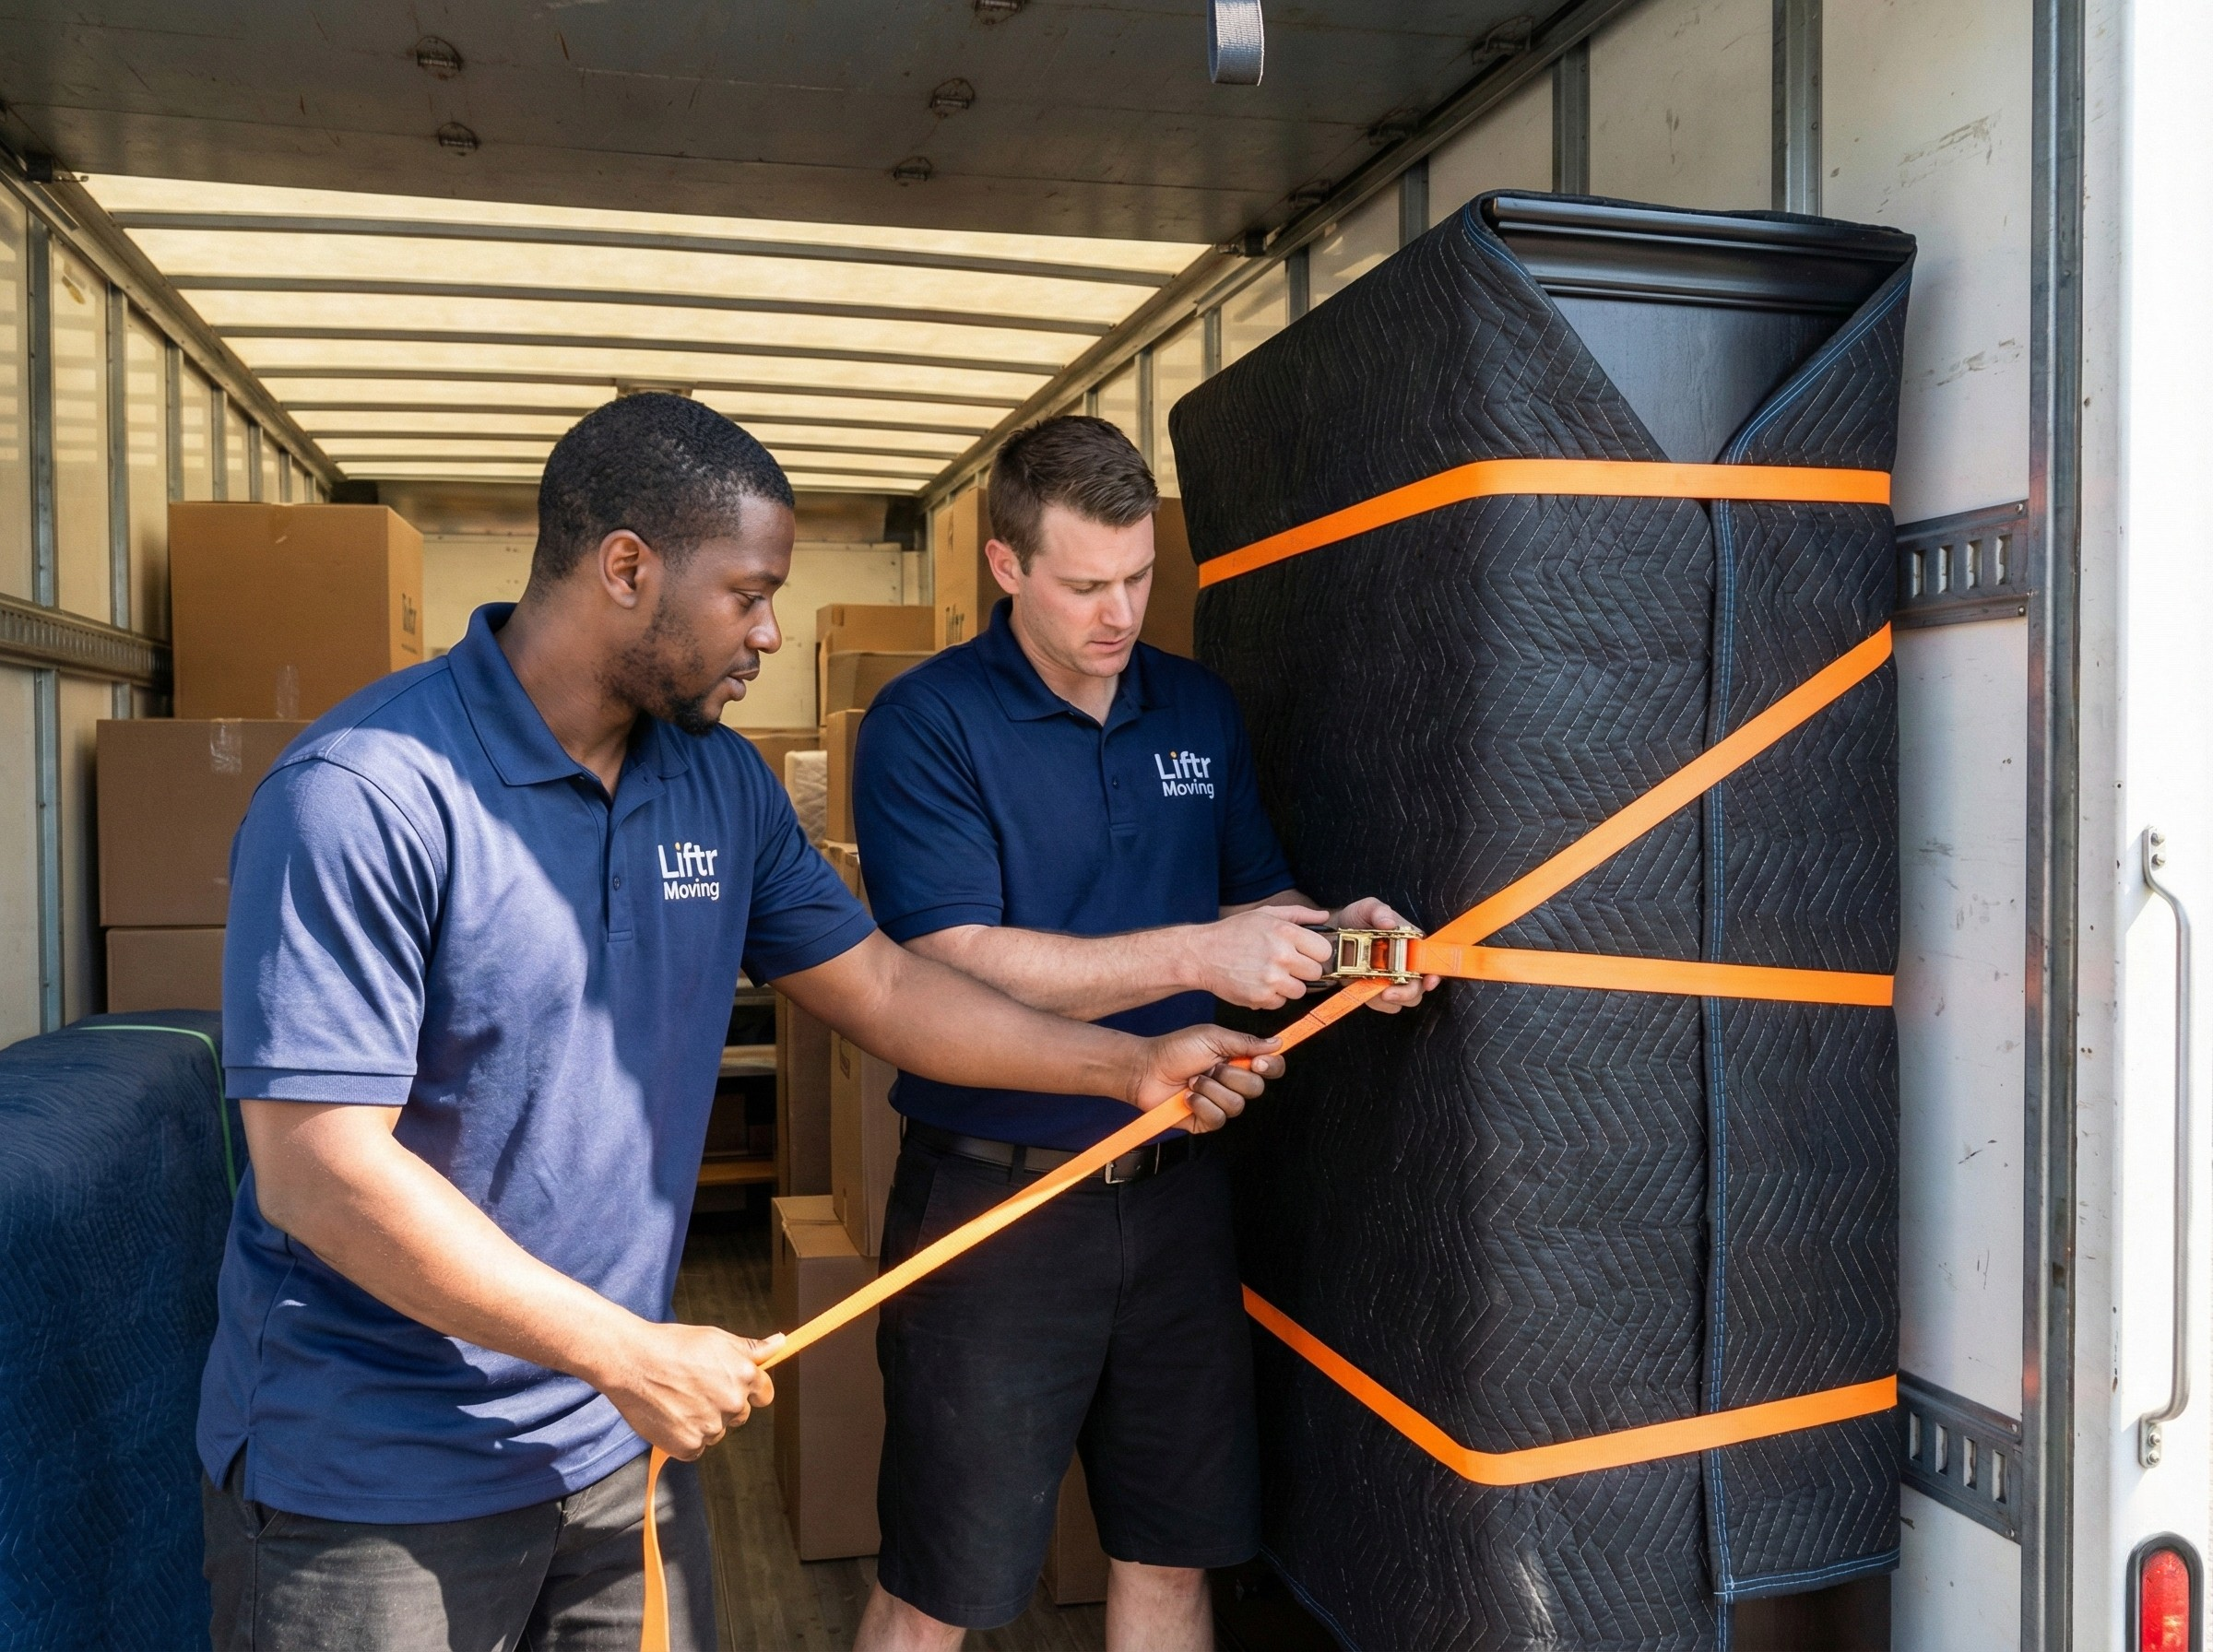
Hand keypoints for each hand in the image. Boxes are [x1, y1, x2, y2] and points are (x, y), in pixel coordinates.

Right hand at [592, 1321, 781, 1460]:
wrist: (631, 1361)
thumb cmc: (672, 1344)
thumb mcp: (716, 1338)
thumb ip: (751, 1348)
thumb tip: (781, 1343)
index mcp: (743, 1376)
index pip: (764, 1394)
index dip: (748, 1390)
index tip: (730, 1386)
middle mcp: (732, 1403)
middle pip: (739, 1415)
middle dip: (722, 1404)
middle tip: (693, 1388)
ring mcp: (711, 1427)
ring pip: (716, 1432)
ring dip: (702, 1421)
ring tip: (676, 1399)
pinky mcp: (689, 1446)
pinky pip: (695, 1448)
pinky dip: (684, 1437)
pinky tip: (669, 1416)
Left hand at [1131, 1023, 1283, 1132]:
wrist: (1147, 1068)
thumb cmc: (1176, 1049)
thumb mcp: (1213, 1037)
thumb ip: (1246, 1042)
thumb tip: (1276, 1043)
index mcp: (1238, 1061)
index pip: (1271, 1068)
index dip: (1271, 1067)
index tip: (1258, 1062)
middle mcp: (1233, 1083)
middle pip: (1256, 1089)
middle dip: (1232, 1076)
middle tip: (1212, 1067)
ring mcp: (1220, 1103)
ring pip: (1236, 1105)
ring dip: (1212, 1089)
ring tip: (1193, 1080)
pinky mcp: (1206, 1120)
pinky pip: (1218, 1118)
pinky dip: (1202, 1105)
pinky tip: (1188, 1096)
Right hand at [1190, 904, 1333, 1007]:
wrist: (1202, 954)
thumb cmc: (1233, 933)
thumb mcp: (1265, 914)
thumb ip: (1299, 914)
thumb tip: (1325, 917)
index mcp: (1285, 932)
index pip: (1324, 950)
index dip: (1316, 953)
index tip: (1306, 954)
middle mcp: (1280, 955)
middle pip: (1316, 973)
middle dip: (1304, 970)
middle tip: (1286, 965)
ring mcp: (1271, 979)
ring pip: (1300, 991)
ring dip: (1289, 985)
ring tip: (1271, 974)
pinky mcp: (1261, 998)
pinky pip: (1281, 1003)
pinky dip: (1272, 997)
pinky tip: (1259, 983)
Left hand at [1327, 897, 1440, 1013]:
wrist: (1334, 936)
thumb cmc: (1356, 919)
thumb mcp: (1366, 909)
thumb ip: (1378, 911)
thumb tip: (1389, 922)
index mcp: (1412, 943)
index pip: (1430, 961)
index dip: (1433, 974)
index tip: (1428, 981)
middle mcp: (1407, 964)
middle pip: (1419, 987)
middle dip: (1406, 993)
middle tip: (1387, 993)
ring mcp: (1394, 980)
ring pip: (1404, 1000)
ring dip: (1390, 999)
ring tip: (1372, 989)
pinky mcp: (1379, 991)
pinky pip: (1385, 1005)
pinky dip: (1376, 1002)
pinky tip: (1364, 988)